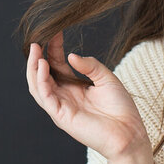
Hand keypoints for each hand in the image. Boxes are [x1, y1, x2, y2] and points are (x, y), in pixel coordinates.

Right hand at [26, 34, 150, 163]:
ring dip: (34, 68)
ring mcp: (61, 106)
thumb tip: (71, 55)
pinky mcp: (61, 116)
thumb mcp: (107, 78)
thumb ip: (90, 65)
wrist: (129, 132)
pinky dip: (41, 81)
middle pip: (43, 74)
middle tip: (37, 40)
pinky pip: (45, 97)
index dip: (54, 48)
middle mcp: (64, 96)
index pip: (57, 64)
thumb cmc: (120, 108)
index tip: (55, 31)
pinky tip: (43, 66)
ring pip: (38, 86)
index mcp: (74, 86)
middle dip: (38, 57)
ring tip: (35, 50)